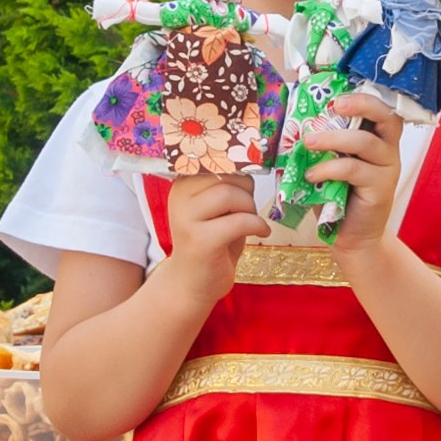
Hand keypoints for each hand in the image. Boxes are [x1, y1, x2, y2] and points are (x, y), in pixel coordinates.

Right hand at [162, 168, 260, 299]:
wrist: (192, 283)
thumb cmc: (211, 241)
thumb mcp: (216, 208)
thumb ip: (227, 184)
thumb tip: (253, 158)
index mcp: (182, 183)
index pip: (214, 157)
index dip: (239, 165)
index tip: (251, 179)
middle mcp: (179, 197)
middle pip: (226, 174)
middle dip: (247, 190)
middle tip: (249, 209)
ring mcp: (187, 219)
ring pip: (230, 194)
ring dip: (250, 208)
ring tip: (251, 222)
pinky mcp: (201, 241)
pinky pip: (240, 220)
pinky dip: (257, 225)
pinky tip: (261, 232)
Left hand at [311, 88, 407, 252]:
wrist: (351, 235)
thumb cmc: (337, 194)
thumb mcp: (330, 161)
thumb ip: (323, 142)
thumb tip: (292, 120)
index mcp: (377, 136)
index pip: (379, 106)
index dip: (363, 95)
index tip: (337, 92)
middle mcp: (388, 148)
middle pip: (386, 116)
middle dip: (361, 104)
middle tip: (334, 106)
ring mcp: (387, 168)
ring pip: (365, 142)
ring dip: (333, 138)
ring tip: (308, 142)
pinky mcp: (381, 188)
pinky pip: (353, 169)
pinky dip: (328, 168)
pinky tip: (311, 175)